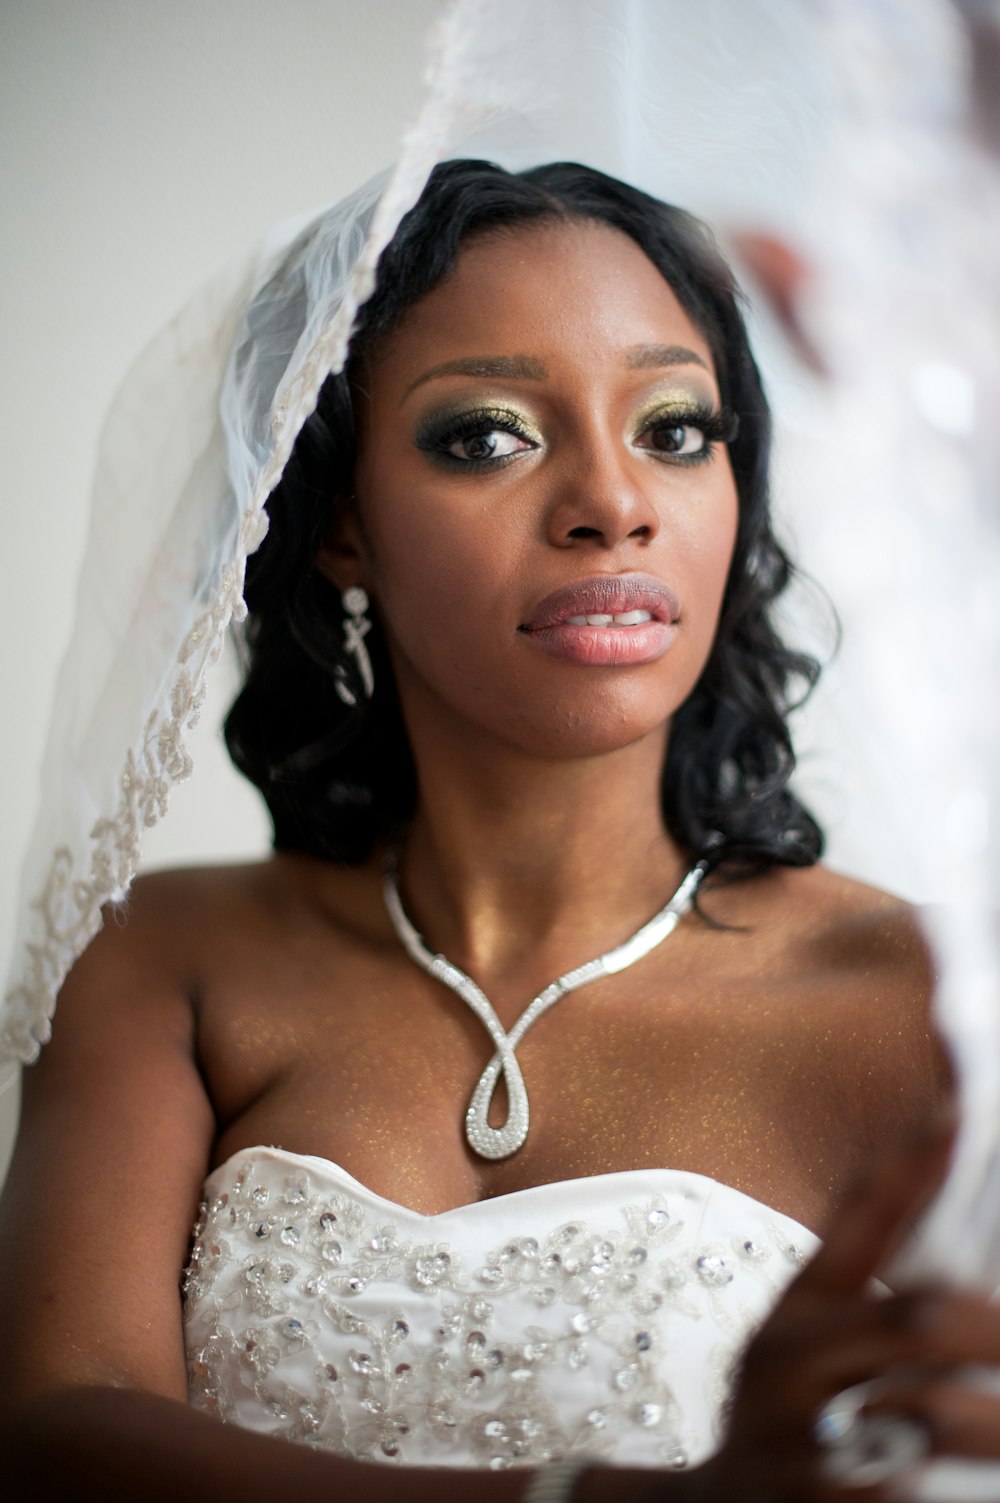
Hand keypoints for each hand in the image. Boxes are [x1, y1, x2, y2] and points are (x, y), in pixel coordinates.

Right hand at [695, 1116, 999, 1500]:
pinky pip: (898, 1493)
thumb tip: (939, 1151)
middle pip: (917, 1317)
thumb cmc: (784, 1405)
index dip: (908, 1166)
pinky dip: (935, 1486)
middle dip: (992, 1326)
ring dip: (993, 1416)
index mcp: (796, 1309)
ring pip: (927, 1414)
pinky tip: (965, 1481)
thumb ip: (869, 1260)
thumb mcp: (807, 1327)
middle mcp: (787, 1363)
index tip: (958, 1110)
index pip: (857, 1219)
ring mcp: (798, 1442)